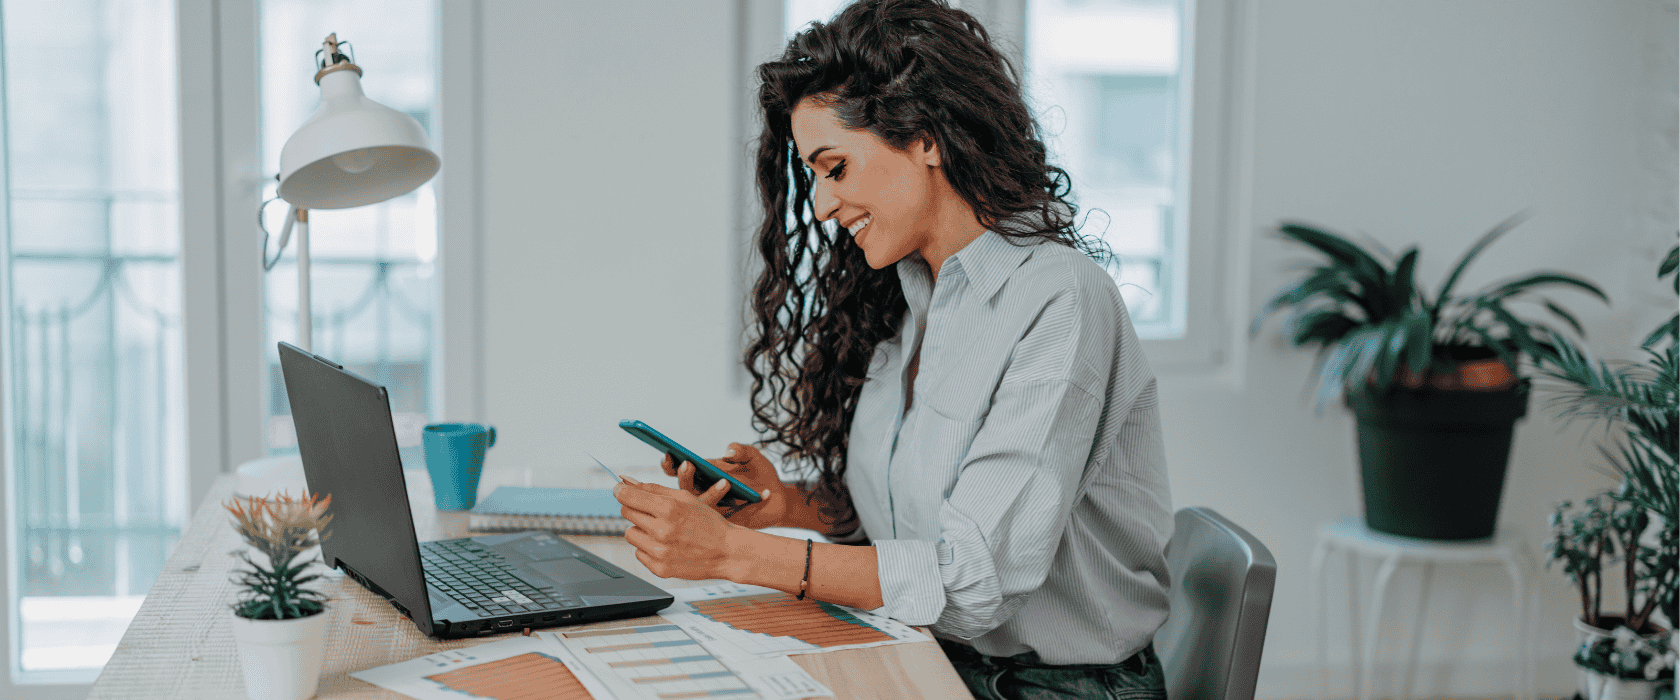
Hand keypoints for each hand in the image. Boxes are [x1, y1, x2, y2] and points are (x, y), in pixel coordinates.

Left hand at [614, 478, 741, 580]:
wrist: (727, 552)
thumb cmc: (708, 522)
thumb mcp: (686, 498)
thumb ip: (654, 489)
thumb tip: (626, 482)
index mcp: (669, 509)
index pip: (628, 496)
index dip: (621, 490)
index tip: (619, 489)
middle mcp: (662, 531)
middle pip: (626, 512)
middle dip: (635, 508)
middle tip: (653, 512)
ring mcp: (660, 552)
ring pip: (629, 534)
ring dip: (641, 530)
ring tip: (662, 531)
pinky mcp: (659, 569)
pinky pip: (638, 553)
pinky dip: (648, 548)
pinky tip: (667, 546)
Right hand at [661, 442, 791, 529]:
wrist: (777, 495)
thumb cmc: (759, 472)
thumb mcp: (752, 456)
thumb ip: (741, 450)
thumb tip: (728, 452)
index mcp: (705, 475)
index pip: (680, 470)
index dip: (670, 464)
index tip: (668, 454)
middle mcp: (705, 493)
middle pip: (685, 490)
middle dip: (684, 477)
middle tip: (688, 465)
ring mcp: (717, 509)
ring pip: (704, 507)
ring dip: (712, 494)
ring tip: (726, 482)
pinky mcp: (732, 523)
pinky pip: (735, 516)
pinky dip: (752, 505)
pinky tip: (765, 493)